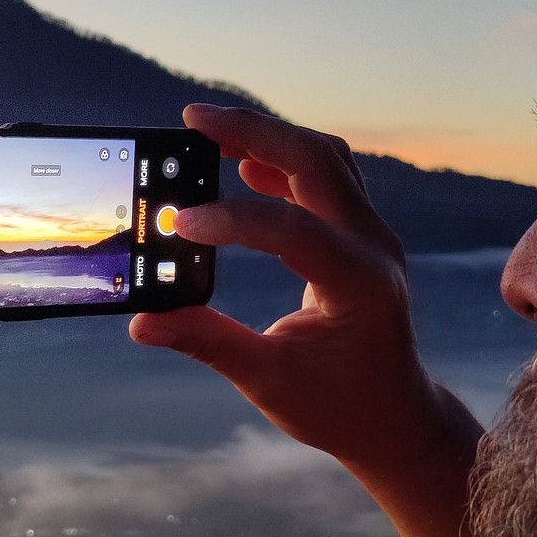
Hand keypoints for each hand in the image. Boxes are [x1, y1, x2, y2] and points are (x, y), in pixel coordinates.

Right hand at [130, 104, 439, 464]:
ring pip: (324, 158)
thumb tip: (143, 321)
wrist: (393, 417)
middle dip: (253, 132)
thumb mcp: (268, 381)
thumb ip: (208, 342)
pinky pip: (325, 178)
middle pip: (317, 162)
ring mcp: (372, 235)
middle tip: (192, 118)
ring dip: (268, 135)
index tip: (177, 223)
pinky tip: (243, 162)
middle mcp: (374, 247)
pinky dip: (282, 160)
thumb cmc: (338, 406)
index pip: (290, 230)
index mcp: (359, 285)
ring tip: (209, 130)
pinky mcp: (359, 235)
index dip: (230, 220)